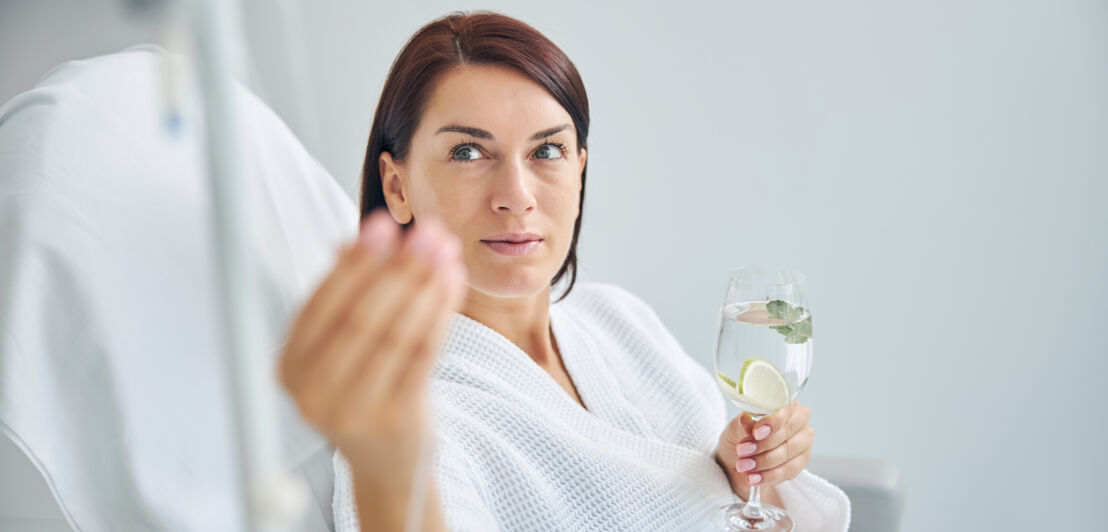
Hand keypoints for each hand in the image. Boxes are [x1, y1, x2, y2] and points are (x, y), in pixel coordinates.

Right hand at [279, 209, 466, 496]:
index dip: (355, 261)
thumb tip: (363, 237)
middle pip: (361, 316)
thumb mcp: (342, 348)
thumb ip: (347, 295)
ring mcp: (353, 410)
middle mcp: (312, 392)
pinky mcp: (396, 418)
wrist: (388, 465)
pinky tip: (451, 284)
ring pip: (395, 333)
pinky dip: (439, 312)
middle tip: (427, 234)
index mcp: (289, 367)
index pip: (322, 304)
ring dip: (425, 284)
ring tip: (445, 252)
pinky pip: (423, 353)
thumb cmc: (365, 392)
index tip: (383, 225)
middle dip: (399, 267)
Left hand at [715, 401, 813, 498]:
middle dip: (762, 445)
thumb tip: (745, 420)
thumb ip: (742, 424)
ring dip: (763, 462)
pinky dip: (769, 476)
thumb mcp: (735, 428)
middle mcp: (799, 421)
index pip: (785, 410)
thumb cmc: (740, 437)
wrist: (737, 460)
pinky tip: (754, 478)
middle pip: (786, 433)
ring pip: (787, 453)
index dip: (772, 422)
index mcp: (785, 405)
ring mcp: (803, 443)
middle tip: (742, 451)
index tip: (756, 433)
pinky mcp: (801, 463)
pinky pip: (788, 471)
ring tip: (743, 466)